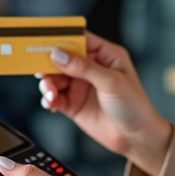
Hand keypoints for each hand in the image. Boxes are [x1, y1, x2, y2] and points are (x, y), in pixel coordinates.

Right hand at [38, 33, 172, 175]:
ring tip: (49, 92)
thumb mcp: (112, 82)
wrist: (136, 138)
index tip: (43, 40)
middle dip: (49, 63)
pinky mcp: (73, 103)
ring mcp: (81, 85)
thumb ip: (84, 68)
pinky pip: (55, 97)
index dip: (61, 38)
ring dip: (48, 83)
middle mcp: (91, 68)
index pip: (80, 39)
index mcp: (105, 55)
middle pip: (62, 58)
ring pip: (55, 78)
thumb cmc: (134, 106)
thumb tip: (59, 54)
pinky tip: (51, 103)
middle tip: (38, 69)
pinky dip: (49, 98)